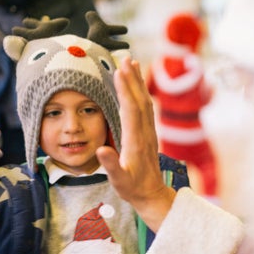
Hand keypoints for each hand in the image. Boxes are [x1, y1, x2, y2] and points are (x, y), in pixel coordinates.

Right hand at [97, 57, 174, 230]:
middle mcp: (145, 133)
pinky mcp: (149, 133)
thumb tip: (101, 150)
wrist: (152, 195)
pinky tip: (137, 84)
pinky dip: (141, 92)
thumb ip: (111, 165)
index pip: (130, 110)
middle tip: (126, 58)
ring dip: (138, 82)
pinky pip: (146, 108)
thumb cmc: (133, 189)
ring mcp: (149, 132)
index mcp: (136, 141)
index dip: (125, 90)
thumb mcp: (119, 181)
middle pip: (139, 100)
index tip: (119, 72)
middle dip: (132, 79)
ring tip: (132, 63)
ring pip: (145, 102)